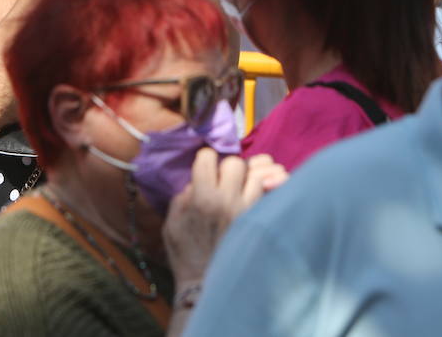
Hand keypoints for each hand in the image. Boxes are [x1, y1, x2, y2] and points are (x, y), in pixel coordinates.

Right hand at [162, 149, 287, 286]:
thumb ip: (182, 197)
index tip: (205, 167)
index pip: (209, 157)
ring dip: (249, 177)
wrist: (206, 285)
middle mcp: (227, 201)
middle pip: (236, 163)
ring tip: (242, 185)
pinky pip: (270, 194)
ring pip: (258, 175)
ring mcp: (247, 211)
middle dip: (228, 167)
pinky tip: (260, 192)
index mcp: (202, 198)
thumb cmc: (185, 255)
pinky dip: (266, 189)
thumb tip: (196, 182)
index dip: (205, 159)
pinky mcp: (260, 222)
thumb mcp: (172, 223)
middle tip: (224, 179)